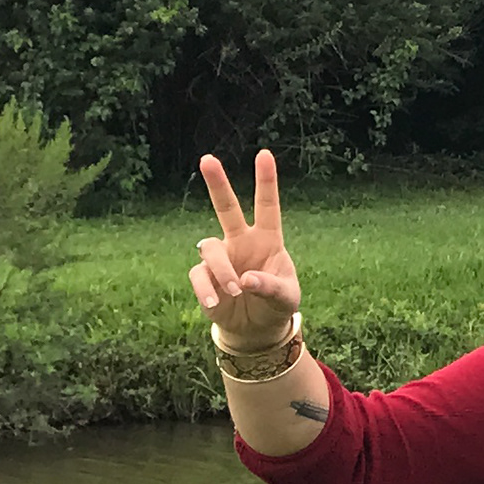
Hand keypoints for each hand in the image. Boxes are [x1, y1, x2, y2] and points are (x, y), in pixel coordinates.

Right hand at [191, 149, 302, 349]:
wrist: (256, 328)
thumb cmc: (276, 305)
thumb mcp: (285, 298)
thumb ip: (271, 287)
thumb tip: (245, 279)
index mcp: (267, 240)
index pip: (267, 206)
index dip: (266, 181)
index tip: (264, 154)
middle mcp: (241, 242)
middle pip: (226, 208)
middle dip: (217, 184)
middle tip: (207, 159)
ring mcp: (221, 259)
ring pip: (210, 249)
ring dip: (222, 270)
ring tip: (236, 291)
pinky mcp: (204, 278)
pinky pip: (198, 276)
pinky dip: (207, 290)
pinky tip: (217, 304)